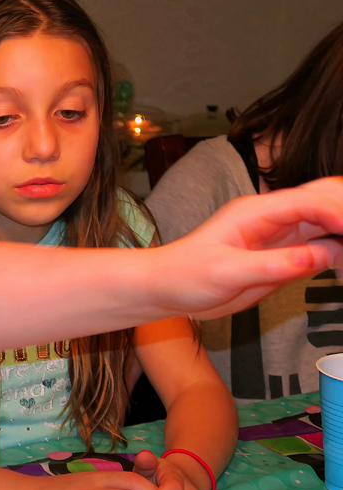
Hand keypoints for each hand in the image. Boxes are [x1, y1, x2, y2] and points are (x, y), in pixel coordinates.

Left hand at [155, 178, 342, 319]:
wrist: (165, 290)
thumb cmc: (185, 275)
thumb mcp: (227, 273)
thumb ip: (273, 265)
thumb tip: (319, 256)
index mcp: (256, 212)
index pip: (308, 201)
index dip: (339, 212)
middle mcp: (273, 217)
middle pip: (326, 199)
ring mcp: (282, 235)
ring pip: (329, 222)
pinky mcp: (285, 255)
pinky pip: (323, 248)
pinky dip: (342, 253)